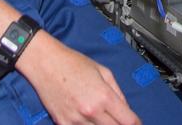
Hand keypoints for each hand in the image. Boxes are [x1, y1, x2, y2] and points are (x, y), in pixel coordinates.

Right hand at [18, 31, 139, 124]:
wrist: (45, 62)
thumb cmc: (72, 63)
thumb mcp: (102, 71)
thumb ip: (117, 91)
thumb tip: (125, 108)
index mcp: (103, 96)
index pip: (128, 121)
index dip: (136, 124)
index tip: (136, 124)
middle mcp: (90, 111)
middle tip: (119, 120)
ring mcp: (76, 120)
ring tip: (102, 116)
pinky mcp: (62, 123)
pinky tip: (88, 120)